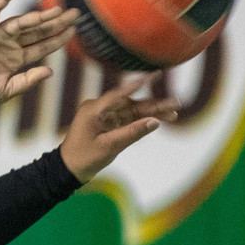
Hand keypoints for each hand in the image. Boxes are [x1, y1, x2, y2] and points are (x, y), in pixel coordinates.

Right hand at [0, 0, 78, 109]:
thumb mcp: (7, 90)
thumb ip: (28, 80)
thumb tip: (51, 71)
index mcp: (16, 59)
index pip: (42, 45)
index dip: (59, 38)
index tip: (74, 31)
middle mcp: (9, 44)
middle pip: (37, 31)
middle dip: (57, 22)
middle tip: (76, 13)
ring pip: (22, 22)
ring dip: (39, 15)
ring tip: (58, 10)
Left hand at [59, 73, 180, 184]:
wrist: (68, 169)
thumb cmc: (84, 158)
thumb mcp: (109, 147)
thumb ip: (132, 133)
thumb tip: (155, 122)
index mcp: (93, 110)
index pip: (119, 94)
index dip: (138, 84)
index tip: (154, 75)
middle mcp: (99, 108)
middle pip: (131, 103)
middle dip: (154, 104)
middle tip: (176, 103)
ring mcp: (104, 115)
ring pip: (132, 111)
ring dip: (152, 112)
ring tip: (174, 113)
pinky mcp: (108, 123)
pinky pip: (128, 119)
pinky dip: (143, 120)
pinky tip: (160, 119)